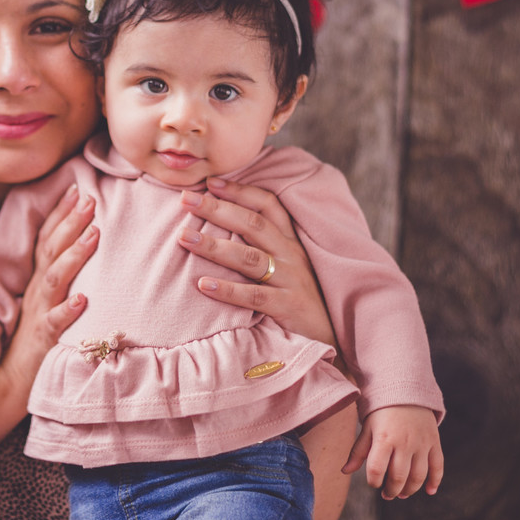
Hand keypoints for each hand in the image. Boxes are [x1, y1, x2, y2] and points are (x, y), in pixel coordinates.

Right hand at [0, 184, 95, 388]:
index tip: (77, 187)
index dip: (60, 212)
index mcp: (38, 279)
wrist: (9, 379)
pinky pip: (54, 323)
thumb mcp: (46, 299)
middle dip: (70, 222)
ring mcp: (39, 313)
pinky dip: (68, 310)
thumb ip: (59, 274)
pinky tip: (83, 299)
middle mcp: (37, 290)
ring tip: (93, 235)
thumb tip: (83, 246)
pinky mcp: (43, 339)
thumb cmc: (34, 337)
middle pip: (51, 249)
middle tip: (90, 199)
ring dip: (74, 255)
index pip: (47, 238)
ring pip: (55, 279)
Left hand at [179, 176, 335, 345]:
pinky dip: (228, 290)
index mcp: (291, 241)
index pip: (268, 205)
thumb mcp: (289, 266)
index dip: (240, 191)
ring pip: (250, 257)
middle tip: (185, 199)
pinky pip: (255, 296)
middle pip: (252, 224)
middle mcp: (292, 255)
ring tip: (184, 237)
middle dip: (217, 208)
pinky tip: (202, 284)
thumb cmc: (303, 299)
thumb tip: (223, 229)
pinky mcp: (289, 307)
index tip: (210, 182)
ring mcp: (292, 280)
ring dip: (214, 246)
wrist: (335, 338)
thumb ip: (263, 246)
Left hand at [342, 405, 442, 498]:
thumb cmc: (382, 412)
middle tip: (387, 494)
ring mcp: (421, 443)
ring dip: (410, 490)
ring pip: (418, 476)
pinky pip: (438, 466)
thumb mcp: (367, 428)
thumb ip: (358, 451)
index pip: (377, 469)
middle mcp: (404, 442)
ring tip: (402, 493)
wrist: (405, 392)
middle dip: (391, 490)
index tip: (373, 483)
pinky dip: (435, 481)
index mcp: (384, 438)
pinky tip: (429, 491)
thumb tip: (345, 471)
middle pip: (398, 477)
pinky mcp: (434, 442)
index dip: (373, 482)